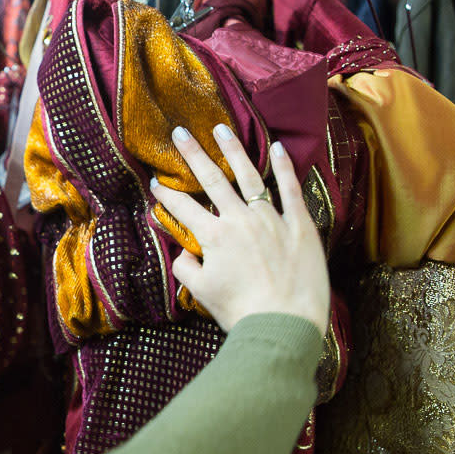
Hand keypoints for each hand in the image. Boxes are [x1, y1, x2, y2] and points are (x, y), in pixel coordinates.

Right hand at [149, 124, 329, 336]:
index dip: (166, 194)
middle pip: (213, 179)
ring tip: (221, 129)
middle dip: (193, 155)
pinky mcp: (299, 224)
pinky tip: (276, 147)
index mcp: (214, 236)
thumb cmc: (240, 312)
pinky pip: (291, 189)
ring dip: (233, 151)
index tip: (155, 182)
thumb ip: (186, 267)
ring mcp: (271, 219)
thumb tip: (183, 251)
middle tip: (180, 132)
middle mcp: (240, 219)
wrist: (284, 324)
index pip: (183, 208)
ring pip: (249, 176)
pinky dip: (284, 167)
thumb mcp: (202, 293)